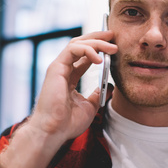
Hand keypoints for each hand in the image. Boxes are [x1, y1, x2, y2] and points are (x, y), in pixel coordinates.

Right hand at [0, 30, 116, 167]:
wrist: (54, 131)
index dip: (98, 48)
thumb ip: (97, 94)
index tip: (114, 46)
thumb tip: (109, 86)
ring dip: (96, 43)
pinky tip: (100, 59)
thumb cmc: (67, 123)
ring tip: (112, 47)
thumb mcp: (90, 106)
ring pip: (77, 44)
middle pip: (80, 45)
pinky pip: (73, 50)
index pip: (84, 56)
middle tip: (113, 36)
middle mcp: (63, 69)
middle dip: (98, 38)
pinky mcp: (56, 68)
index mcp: (69, 77)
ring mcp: (58, 67)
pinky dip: (88, 50)